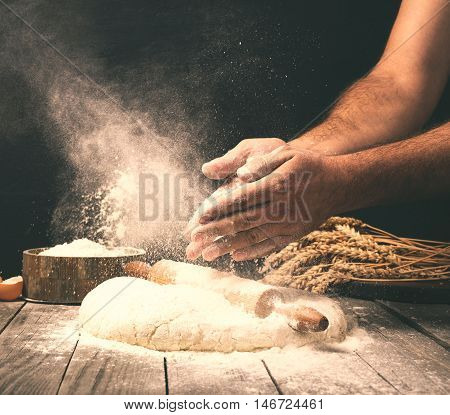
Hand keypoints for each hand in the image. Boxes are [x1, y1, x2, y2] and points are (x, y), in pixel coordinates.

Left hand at [186, 145, 344, 260]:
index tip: (198, 217)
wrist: (337, 185)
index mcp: (276, 185)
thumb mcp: (287, 154)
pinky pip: (269, 246)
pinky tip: (235, 256)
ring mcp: (288, 225)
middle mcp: (281, 208)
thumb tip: (239, 175)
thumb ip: (261, 164)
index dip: (218, 208)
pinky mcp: (293, 235)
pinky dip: (251, 252)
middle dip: (215, 232)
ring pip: (252, 237)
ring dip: (227, 246)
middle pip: (242, 221)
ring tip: (206, 254)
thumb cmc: (308, 165)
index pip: (241, 198)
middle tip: (193, 241)